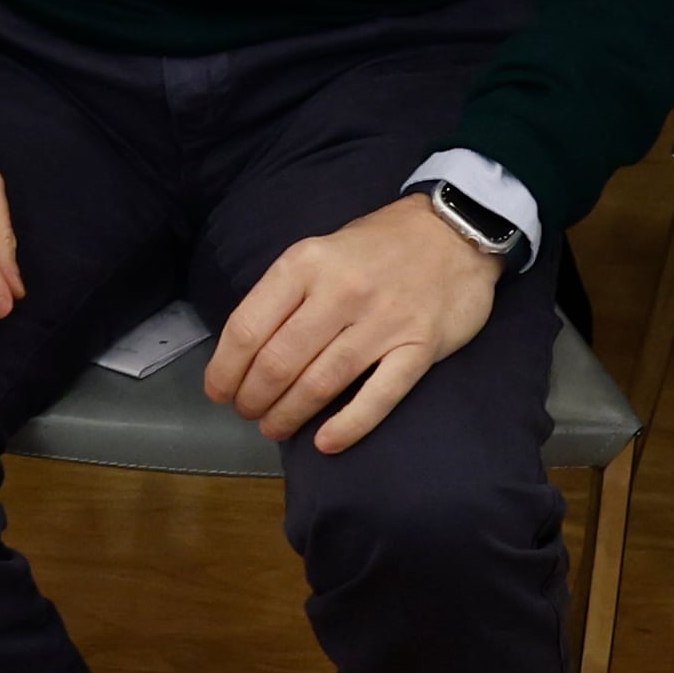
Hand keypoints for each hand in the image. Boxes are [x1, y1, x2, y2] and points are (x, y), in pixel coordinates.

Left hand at [203, 194, 504, 452]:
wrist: (456, 229)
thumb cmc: (377, 245)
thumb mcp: (318, 251)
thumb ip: (286, 293)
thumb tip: (247, 348)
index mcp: (304, 264)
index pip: (247, 328)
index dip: (225, 369)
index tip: (217, 392)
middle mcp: (340, 292)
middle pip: (279, 362)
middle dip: (254, 397)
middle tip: (248, 412)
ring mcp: (383, 322)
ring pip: (320, 383)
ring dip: (289, 414)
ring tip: (274, 428)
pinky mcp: (420, 347)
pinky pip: (378, 396)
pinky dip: (348, 425)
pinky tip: (325, 443)